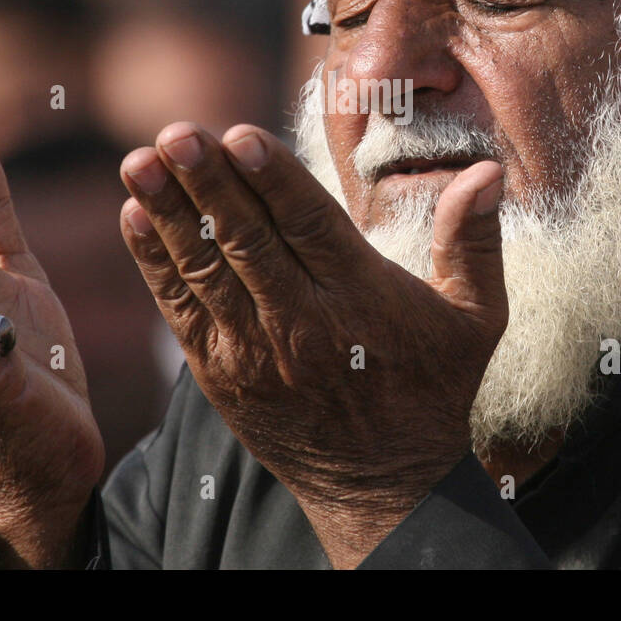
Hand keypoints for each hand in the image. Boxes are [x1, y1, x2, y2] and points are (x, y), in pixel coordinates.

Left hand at [118, 121, 506, 567]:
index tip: (239, 135)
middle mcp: (305, 324)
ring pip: (206, 271)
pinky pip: (182, 311)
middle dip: (208, 185)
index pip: (310, 227)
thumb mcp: (477, 319)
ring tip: (139, 163)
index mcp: (363, 300)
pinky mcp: (222, 374)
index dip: (272, 180)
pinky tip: (134, 218)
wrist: (385, 486)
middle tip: (176, 134)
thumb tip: (487, 172)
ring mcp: (256, 352)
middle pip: (248, 242)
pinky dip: (155, 265)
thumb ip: (474, 241)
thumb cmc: (433, 388)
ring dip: (169, 214)